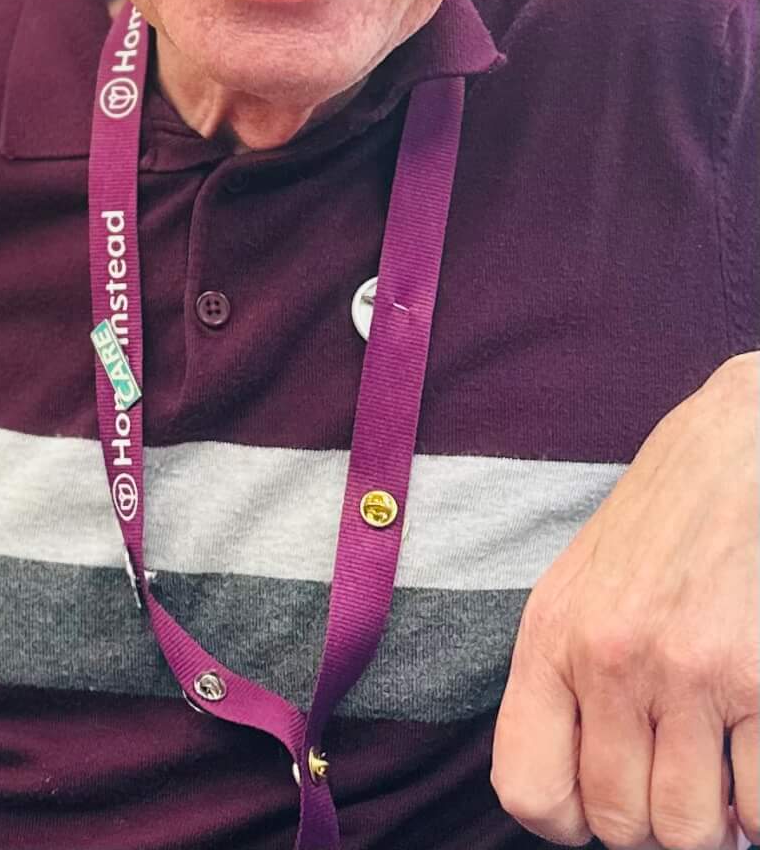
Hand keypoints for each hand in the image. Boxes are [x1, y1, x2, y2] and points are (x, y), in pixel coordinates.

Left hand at [493, 353, 758, 848]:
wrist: (737, 454)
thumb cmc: (659, 533)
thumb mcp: (580, 594)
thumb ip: (568, 689)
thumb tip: (585, 808)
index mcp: (552, 639)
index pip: (529, 792)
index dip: (573, 822)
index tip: (607, 801)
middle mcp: (612, 659)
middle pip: (624, 826)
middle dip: (659, 823)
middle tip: (683, 777)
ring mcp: (691, 670)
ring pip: (695, 832)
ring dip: (717, 820)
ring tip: (723, 769)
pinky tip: (757, 750)